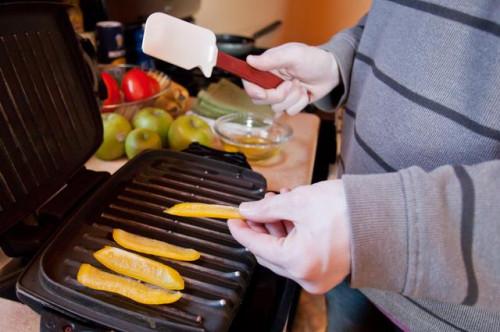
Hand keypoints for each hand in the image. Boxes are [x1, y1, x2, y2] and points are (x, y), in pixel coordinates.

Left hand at [228, 180, 350, 293]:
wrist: (385, 215)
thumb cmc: (348, 208)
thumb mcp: (299, 201)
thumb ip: (267, 208)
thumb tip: (248, 211)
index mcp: (298, 262)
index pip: (256, 246)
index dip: (242, 229)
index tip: (233, 217)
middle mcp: (307, 276)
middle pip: (269, 252)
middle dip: (261, 227)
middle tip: (258, 206)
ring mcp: (317, 277)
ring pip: (283, 253)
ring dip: (277, 227)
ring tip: (278, 202)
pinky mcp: (326, 271)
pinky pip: (299, 255)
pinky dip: (292, 236)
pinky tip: (292, 213)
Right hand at [244, 42, 339, 115]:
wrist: (331, 72)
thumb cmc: (313, 59)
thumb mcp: (294, 54)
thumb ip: (271, 59)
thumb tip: (250, 60)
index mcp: (267, 67)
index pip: (249, 81)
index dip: (253, 90)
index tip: (263, 93)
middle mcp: (271, 81)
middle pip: (261, 99)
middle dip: (278, 95)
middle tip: (291, 84)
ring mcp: (280, 94)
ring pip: (276, 107)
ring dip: (292, 98)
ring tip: (301, 85)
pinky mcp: (290, 103)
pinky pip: (290, 111)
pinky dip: (300, 103)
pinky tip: (305, 93)